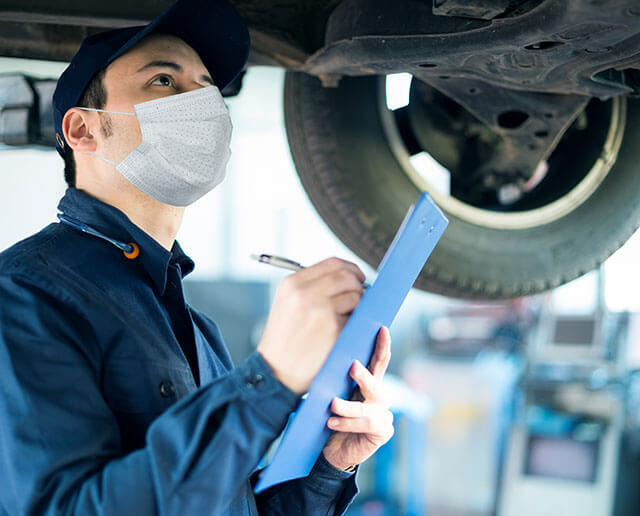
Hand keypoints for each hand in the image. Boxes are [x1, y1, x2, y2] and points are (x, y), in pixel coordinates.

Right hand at [257, 258, 364, 394]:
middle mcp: (305, 293)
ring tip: (347, 318)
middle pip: (347, 277)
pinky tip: (343, 333)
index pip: (332, 263)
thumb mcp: (287, 303)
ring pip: (356, 296)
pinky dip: (355, 325)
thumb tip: (348, 278)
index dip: (350, 269)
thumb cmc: (284, 340)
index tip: (358, 278)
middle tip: (359, 298)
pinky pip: (356, 319)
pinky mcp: (333, 329)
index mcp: (293, 283)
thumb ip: (311, 287)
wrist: (275, 372)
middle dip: (358, 286)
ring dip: (358, 307)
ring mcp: (321, 311)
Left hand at [322, 327, 393, 470]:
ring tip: (332, 405)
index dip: (382, 345)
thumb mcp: (331, 396)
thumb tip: (324, 363)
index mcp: (369, 383)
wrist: (331, 451)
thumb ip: (334, 382)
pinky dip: (347, 423)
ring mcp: (383, 414)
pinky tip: (332, 423)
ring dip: (349, 407)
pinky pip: (366, 424)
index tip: (381, 329)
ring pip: (368, 406)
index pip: (378, 361)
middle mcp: (379, 396)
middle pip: (376, 382)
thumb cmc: (330, 417)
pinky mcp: (383, 431)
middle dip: (364, 375)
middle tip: (353, 366)